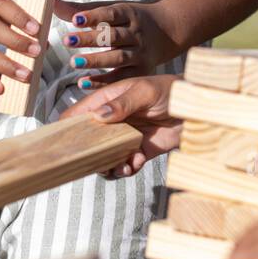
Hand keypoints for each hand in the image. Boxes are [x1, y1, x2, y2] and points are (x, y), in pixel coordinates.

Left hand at [52, 0, 179, 84]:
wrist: (167, 31)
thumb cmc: (129, 20)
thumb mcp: (111, 10)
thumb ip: (81, 10)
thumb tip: (51, 1)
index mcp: (129, 14)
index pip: (111, 14)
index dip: (93, 16)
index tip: (75, 19)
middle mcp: (136, 33)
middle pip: (112, 36)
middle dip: (90, 38)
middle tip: (66, 40)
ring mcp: (140, 53)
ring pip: (118, 57)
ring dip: (95, 60)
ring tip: (73, 62)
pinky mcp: (141, 70)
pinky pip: (121, 77)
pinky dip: (102, 81)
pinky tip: (82, 83)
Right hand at [59, 74, 181, 176]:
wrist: (196, 108)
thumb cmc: (171, 90)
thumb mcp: (145, 91)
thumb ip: (123, 103)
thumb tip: (98, 116)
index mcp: (108, 101)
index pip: (79, 114)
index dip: (67, 128)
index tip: (61, 143)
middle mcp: (113, 121)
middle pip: (88, 141)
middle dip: (86, 154)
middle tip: (92, 161)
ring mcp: (125, 137)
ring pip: (104, 158)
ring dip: (106, 166)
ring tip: (117, 166)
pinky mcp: (139, 151)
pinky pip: (124, 166)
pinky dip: (126, 168)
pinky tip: (135, 162)